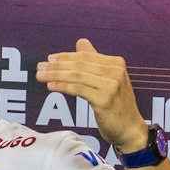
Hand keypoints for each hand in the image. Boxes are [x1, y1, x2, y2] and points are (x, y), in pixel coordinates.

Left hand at [37, 39, 147, 153]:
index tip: (49, 59)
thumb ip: (94, 60)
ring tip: (40, 76)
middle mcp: (116, 72)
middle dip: (56, 66)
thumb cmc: (116, 104)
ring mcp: (111, 85)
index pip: (85, 56)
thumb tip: (81, 42)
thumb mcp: (108, 79)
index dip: (65, 57)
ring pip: (77, 76)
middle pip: (79, 65)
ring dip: (55, 75)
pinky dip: (62, 86)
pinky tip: (50, 86)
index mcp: (116, 63)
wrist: (129, 127)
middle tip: (39, 67)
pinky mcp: (104, 100)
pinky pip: (78, 90)